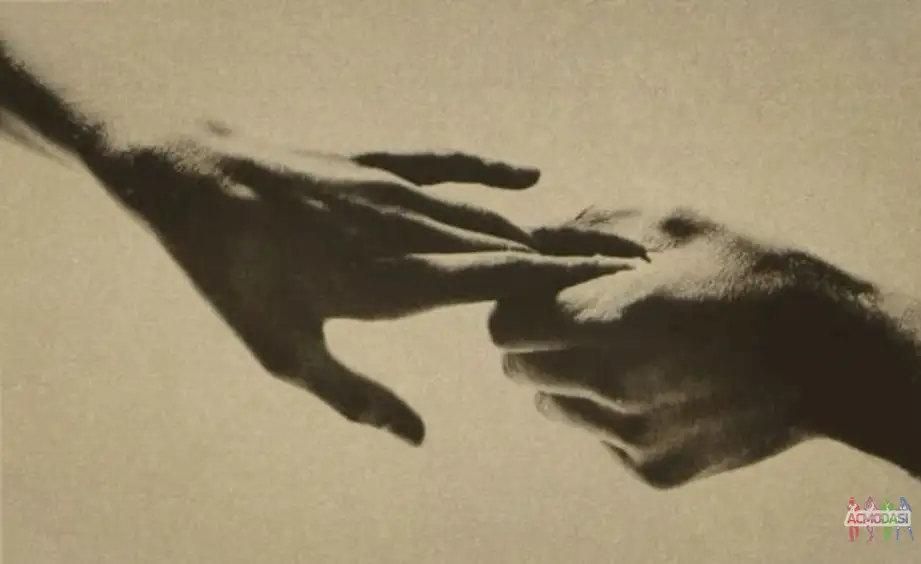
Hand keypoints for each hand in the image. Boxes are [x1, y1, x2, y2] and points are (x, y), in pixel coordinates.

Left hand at [78, 125, 634, 444]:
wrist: (199, 183)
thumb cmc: (237, 276)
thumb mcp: (286, 353)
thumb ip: (357, 397)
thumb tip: (417, 439)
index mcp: (397, 283)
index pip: (502, 283)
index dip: (563, 285)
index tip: (616, 289)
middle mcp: (411, 233)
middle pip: (511, 246)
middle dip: (572, 259)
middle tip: (629, 270)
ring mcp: (398, 192)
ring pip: (487, 213)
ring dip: (543, 229)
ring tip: (595, 241)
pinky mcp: (379, 165)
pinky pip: (449, 165)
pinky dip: (491, 172)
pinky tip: (527, 177)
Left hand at [488, 206, 909, 487]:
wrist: (831, 355)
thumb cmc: (749, 275)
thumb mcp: (673, 225)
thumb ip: (587, 228)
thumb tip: (532, 237)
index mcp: (607, 322)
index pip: (504, 327)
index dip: (516, 305)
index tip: (546, 292)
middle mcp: (610, 387)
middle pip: (520, 370)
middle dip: (535, 340)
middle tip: (580, 317)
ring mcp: (630, 435)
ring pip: (554, 406)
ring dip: (569, 376)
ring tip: (627, 348)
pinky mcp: (652, 467)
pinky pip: (600, 435)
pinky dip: (610, 409)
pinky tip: (661, 382)